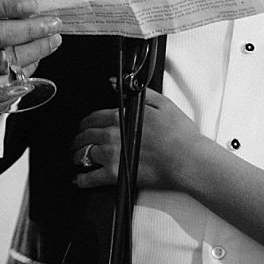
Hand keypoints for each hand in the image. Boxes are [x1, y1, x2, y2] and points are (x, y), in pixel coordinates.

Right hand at [0, 0, 62, 116]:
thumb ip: (9, 8)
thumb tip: (42, 11)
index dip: (8, 5)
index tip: (33, 5)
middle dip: (29, 29)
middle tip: (54, 25)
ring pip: (2, 60)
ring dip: (33, 51)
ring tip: (53, 41)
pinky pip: (3, 84)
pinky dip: (23, 72)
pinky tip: (36, 61)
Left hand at [72, 89, 200, 189]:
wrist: (186, 159)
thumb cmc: (178, 134)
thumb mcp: (160, 103)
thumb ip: (133, 92)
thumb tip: (115, 84)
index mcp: (121, 117)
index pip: (93, 118)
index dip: (85, 123)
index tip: (84, 127)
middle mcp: (112, 135)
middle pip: (84, 136)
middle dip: (77, 139)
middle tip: (76, 142)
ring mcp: (112, 156)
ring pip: (83, 155)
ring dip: (76, 156)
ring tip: (76, 158)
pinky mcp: (115, 175)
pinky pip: (90, 178)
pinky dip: (81, 179)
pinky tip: (80, 179)